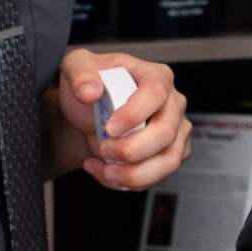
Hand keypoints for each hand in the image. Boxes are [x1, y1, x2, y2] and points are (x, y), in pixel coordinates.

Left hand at [51, 48, 191, 188]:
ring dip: (133, 173)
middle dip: (131, 149)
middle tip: (104, 147)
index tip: (109, 128)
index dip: (134, 114)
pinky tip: (105, 171)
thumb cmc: (89, 88)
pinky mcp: (171, 154)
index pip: (156, 93)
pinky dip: (128, 182)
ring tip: (105, 169)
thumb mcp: (76, 67)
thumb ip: (80, 73)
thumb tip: (90, 91)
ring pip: (168, 161)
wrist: (87, 116)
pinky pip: (157, 177)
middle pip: (166, 132)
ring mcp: (176, 131)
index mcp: (155, 76)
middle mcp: (172, 103)